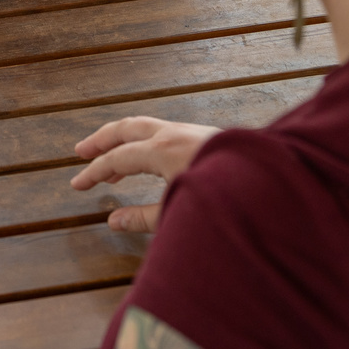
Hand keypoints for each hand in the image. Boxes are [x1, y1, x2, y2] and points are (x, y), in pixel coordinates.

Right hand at [70, 116, 220, 232]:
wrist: (272, 184)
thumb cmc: (226, 200)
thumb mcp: (180, 212)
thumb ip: (144, 218)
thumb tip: (112, 221)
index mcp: (162, 150)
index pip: (117, 158)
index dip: (93, 172)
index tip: (76, 185)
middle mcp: (173, 134)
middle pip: (125, 129)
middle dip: (100, 140)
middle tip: (80, 152)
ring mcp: (189, 131)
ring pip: (145, 126)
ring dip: (121, 139)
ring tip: (109, 159)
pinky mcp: (204, 136)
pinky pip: (162, 131)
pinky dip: (143, 141)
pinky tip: (145, 159)